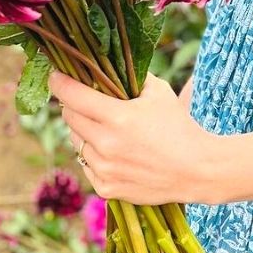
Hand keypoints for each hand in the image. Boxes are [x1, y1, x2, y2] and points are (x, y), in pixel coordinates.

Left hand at [48, 68, 210, 205]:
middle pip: (69, 117)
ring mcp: (104, 169)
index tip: (55, 76)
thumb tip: (106, 64)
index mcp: (117, 117)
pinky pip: (86, 164)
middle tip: (85, 100)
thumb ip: (131, 77)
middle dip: (73, 105)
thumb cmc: (179, 126)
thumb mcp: (159, 92)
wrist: (197, 170)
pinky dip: (94, 156)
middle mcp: (106, 144)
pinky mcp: (106, 188)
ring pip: (76, 141)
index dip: (59, 82)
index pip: (71, 95)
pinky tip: (113, 152)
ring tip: (105, 128)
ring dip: (84, 132)